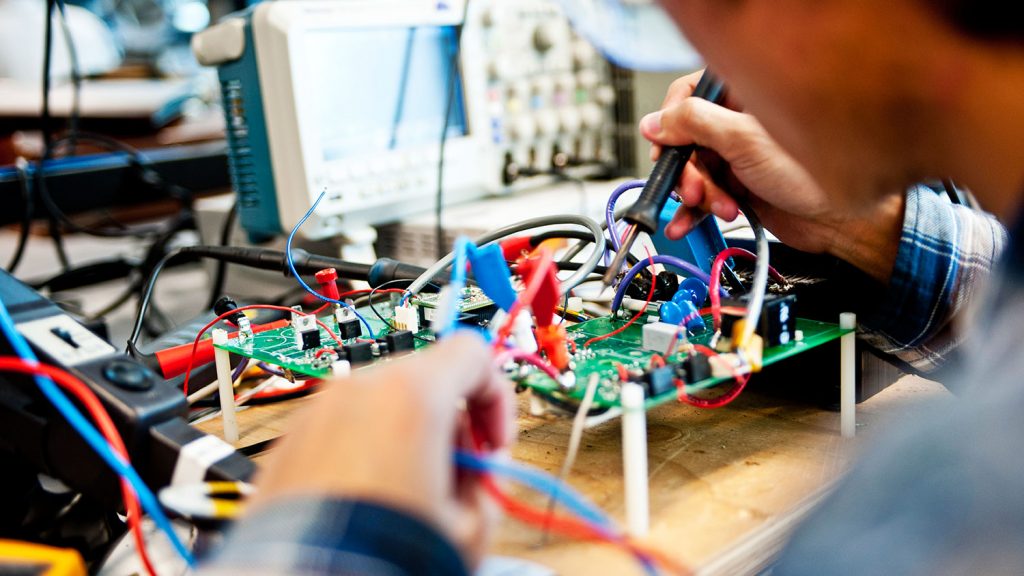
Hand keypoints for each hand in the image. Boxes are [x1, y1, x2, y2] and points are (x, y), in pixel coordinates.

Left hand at [249, 332, 514, 568]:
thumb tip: (474, 472)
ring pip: (380, 402)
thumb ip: (485, 479)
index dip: (497, 398)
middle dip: (450, 422)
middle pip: (424, 376)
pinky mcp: (289, 441)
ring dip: (405, 436)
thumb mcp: (470, 526)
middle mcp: (358, 390)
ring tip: (409, 495)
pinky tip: (370, 502)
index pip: (472, 352)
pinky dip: (363, 452)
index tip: (493, 441)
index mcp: (410, 394)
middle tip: (457, 475)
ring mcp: (317, 413)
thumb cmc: (382, 555)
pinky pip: (341, 428)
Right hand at [641, 70, 904, 282]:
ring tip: (716, 207)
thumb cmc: (813, 174)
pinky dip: (693, 212)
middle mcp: (735, 126)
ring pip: (692, 173)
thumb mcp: (743, 141)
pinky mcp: (736, 188)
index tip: (666, 146)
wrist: (841, 221)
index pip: (687, 96)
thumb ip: (694, 125)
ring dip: (695, 195)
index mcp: (741, 99)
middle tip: (696, 188)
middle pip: (684, 141)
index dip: (671, 122)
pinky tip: (686, 223)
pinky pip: (702, 197)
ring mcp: (735, 158)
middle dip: (687, 170)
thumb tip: (655, 122)